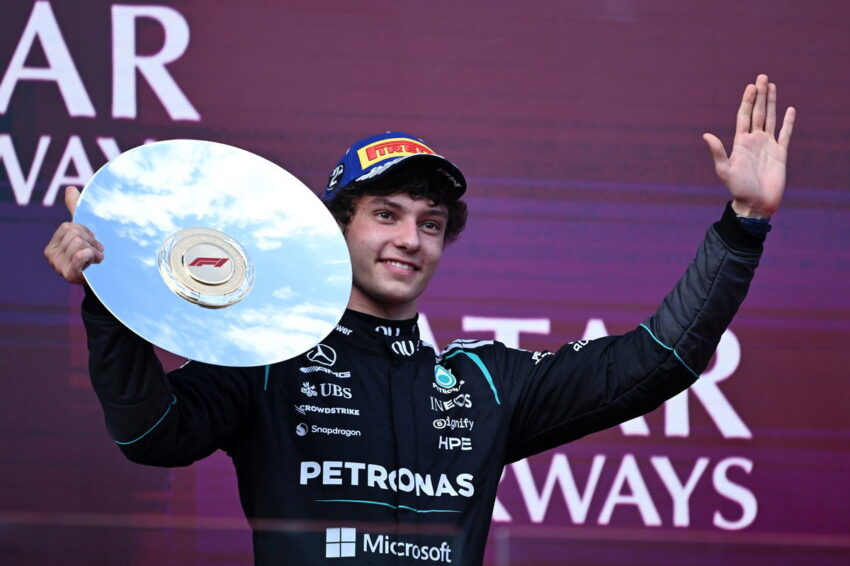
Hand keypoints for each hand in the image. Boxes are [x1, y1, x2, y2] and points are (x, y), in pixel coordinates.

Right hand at [44, 186, 103, 283]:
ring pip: (79, 241)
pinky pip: (81, 253)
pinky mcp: (69, 275)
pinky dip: (93, 255)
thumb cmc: (96, 255)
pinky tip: (96, 263)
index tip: (92, 242)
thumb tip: (71, 189)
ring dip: (95, 249)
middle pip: (74, 232)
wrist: (108, 281)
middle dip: (92, 240)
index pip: (69, 226)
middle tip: (97, 252)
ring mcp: (58, 266)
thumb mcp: (86, 232)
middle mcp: (51, 256)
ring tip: (97, 259)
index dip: (86, 231)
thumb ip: (76, 211)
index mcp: (53, 245)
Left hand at [703, 74, 795, 217]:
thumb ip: (717, 152)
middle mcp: (754, 141)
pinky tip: (789, 110)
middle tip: (762, 77)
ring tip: (772, 86)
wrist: (755, 204)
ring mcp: (768, 145)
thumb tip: (705, 135)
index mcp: (740, 142)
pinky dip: (788, 122)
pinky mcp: (780, 153)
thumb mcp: (724, 170)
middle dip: (760, 96)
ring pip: (770, 119)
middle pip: (757, 113)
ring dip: (772, 103)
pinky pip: (785, 134)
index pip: (744, 116)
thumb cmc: (737, 189)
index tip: (751, 86)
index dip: (747, 101)